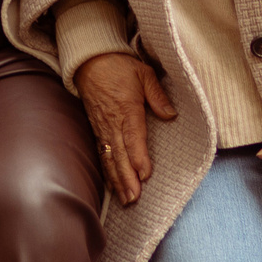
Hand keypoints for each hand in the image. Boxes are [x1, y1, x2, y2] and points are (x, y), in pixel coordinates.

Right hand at [75, 51, 175, 206]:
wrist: (90, 61)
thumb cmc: (119, 66)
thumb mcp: (143, 73)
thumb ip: (157, 95)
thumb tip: (170, 114)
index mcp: (126, 107)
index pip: (133, 135)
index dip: (138, 156)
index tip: (144, 174)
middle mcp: (112, 121)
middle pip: (120, 154)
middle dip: (127, 178)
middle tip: (134, 198)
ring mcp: (102, 127)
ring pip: (110, 158)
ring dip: (118, 180)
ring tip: (126, 200)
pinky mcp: (97, 130)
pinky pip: (103, 154)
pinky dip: (108, 172)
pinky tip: (114, 187)